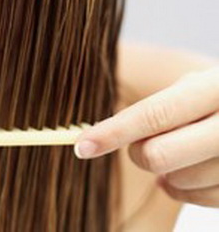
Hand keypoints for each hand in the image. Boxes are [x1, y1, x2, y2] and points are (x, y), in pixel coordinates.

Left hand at [74, 66, 218, 206]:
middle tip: (141, 144)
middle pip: (158, 155)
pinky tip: (193, 169)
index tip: (82, 145)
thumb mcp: (197, 86)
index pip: (155, 114)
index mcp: (216, 89)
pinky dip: (185, 189)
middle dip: (138, 153)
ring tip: (179, 150)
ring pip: (177, 183)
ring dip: (165, 172)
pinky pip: (201, 201)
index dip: (113, 132)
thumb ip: (162, 108)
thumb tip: (112, 136)